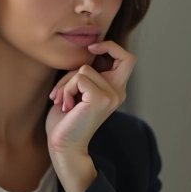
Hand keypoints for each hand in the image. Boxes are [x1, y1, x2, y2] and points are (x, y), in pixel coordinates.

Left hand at [45, 41, 135, 156]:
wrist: (63, 145)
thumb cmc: (66, 119)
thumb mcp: (78, 90)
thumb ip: (85, 74)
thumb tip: (84, 52)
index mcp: (115, 90)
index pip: (127, 59)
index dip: (112, 47)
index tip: (92, 49)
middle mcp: (118, 92)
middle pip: (124, 56)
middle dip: (105, 48)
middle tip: (87, 55)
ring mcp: (112, 96)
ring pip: (85, 69)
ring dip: (68, 82)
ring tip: (65, 100)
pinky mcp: (101, 99)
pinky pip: (79, 78)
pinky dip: (67, 89)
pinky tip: (66, 105)